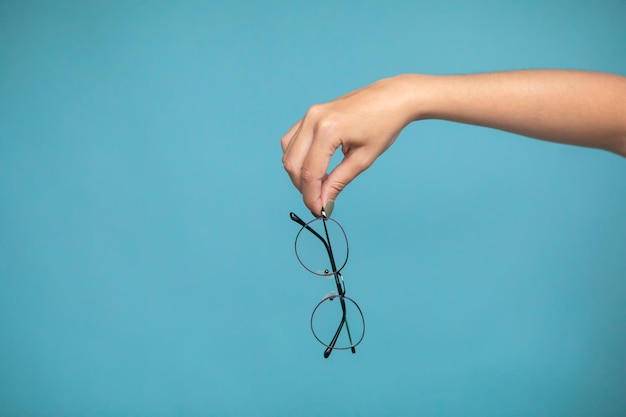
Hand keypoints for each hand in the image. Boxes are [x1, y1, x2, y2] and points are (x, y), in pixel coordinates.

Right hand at [281, 75, 417, 214]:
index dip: (311, 197)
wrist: (392, 98)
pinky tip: (314, 168)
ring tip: (318, 185)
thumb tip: (324, 203)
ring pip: (288, 153)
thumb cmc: (383, 125)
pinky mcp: (310, 114)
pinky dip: (298, 158)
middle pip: (293, 164)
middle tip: (319, 202)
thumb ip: (338, 182)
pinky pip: (292, 140)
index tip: (319, 212)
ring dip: (298, 174)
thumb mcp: (363, 159)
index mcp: (328, 130)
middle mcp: (313, 120)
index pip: (309, 173)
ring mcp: (309, 115)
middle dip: (303, 188)